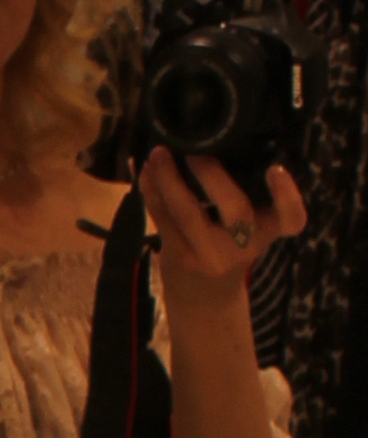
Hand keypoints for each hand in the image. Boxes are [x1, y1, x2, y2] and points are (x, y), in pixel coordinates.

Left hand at [138, 147, 306, 308]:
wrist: (206, 300)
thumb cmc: (230, 248)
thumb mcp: (249, 227)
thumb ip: (243, 191)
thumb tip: (216, 138)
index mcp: (268, 231)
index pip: (291, 219)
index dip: (287, 197)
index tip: (276, 170)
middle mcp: (245, 246)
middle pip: (235, 211)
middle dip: (212, 177)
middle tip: (194, 151)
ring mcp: (211, 256)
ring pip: (189, 214)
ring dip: (169, 179)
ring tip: (158, 154)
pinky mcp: (180, 258)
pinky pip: (163, 220)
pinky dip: (151, 192)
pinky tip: (146, 171)